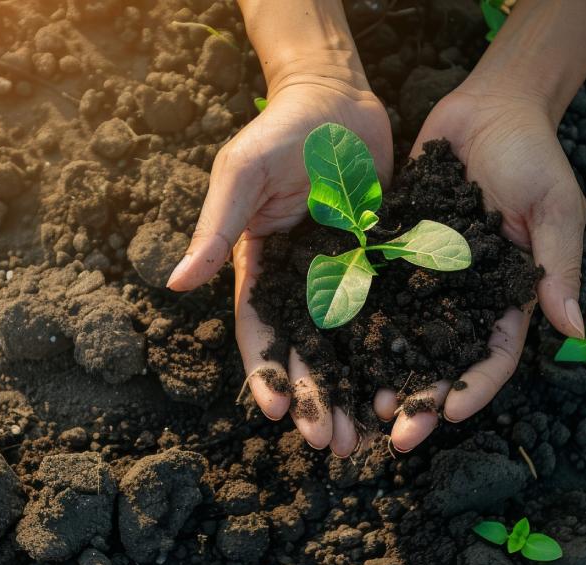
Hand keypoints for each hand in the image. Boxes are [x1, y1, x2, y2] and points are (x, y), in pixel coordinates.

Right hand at [167, 75, 392, 454]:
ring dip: (355, 389)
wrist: (338, 99)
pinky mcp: (380, 265)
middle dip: (316, 400)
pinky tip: (408, 382)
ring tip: (369, 432)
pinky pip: (389, 314)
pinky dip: (394, 350)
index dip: (268, 376)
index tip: (279, 414)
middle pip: (307, 353)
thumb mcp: (240, 175)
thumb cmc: (279, 132)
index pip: (260, 334)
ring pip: (349, 346)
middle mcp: (300, 283)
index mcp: (260, 270)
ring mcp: (342, 277)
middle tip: (330, 444)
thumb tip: (177, 284)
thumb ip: (215, 229)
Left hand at [380, 84, 585, 450]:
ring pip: (403, 338)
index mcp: (508, 296)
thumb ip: (557, 265)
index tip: (448, 415)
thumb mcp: (555, 207)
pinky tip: (332, 348)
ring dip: (383, 374)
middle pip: (442, 361)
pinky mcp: (393, 252)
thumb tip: (574, 329)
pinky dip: (356, 323)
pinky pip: (373, 293)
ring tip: (358, 405)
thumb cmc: (533, 154)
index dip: (474, 389)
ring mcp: (427, 278)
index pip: (494, 357)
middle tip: (394, 435)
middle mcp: (464, 297)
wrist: (490, 107)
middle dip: (421, 400)